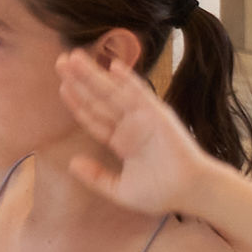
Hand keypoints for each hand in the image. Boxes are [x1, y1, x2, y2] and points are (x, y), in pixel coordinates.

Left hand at [59, 44, 211, 218]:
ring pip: (113, 92)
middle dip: (79, 80)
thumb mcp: (120, 190)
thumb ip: (96, 177)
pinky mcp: (158, 115)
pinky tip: (112, 65)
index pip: (93, 118)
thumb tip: (72, 163)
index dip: (77, 102)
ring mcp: (143, 118)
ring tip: (74, 57)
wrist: (190, 193)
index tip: (62, 86)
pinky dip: (128, 80)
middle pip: (98, 99)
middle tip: (60, 61)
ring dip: (94, 74)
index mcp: (121, 141)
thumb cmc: (161, 193)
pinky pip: (140, 94)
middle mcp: (130, 125)